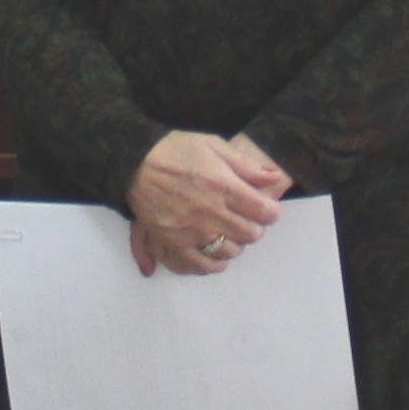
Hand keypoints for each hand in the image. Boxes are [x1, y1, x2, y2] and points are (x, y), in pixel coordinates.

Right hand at [127, 129, 290, 277]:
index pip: (264, 212)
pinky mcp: (174, 242)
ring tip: (230, 233)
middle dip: (254, 226)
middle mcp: (211, 212)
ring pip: (229, 251)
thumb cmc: (173, 150)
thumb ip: (245, 165)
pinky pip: (201, 264)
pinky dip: (213, 264)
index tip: (266, 208)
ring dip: (236, 244)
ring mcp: (193, 230)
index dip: (270, 211)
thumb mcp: (213, 145)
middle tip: (247, 219)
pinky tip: (217, 258)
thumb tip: (274, 176)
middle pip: (250, 234)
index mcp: (224, 186)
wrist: (134, 162)